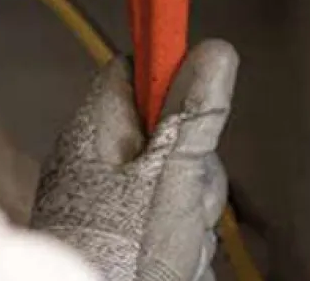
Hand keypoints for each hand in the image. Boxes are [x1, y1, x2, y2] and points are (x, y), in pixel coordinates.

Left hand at [32, 40, 238, 280]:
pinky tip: (175, 258)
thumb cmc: (117, 253)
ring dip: (196, 211)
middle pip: (172, 134)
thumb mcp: (170, 175)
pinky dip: (185, 241)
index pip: (134, 72)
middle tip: (186, 194)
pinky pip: (174, 223)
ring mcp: (112, 205)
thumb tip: (214, 52)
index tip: (201, 94)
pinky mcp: (128, 240)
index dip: (172, 76)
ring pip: (181, 184)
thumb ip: (194, 115)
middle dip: (198, 166)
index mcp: (96, 133)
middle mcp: (98, 165)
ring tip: (177, 239)